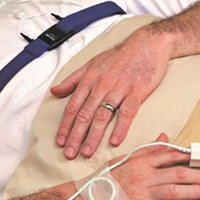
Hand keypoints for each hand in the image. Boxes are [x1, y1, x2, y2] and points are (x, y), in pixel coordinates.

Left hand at [52, 27, 171, 158]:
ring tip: (86, 152)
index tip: (60, 141)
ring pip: (103, 116)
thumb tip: (54, 91)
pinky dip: (120, 127)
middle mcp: (101, 86)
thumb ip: (72, 80)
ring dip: (93, 136)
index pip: (73, 107)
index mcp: (89, 80)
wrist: (145, 44)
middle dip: (75, 136)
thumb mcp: (91, 64)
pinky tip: (115, 141)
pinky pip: (127, 112)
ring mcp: (119, 89)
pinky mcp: (137, 92)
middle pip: (85, 114)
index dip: (65, 125)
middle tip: (69, 154)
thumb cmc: (117, 56)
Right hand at [105, 134, 199, 199]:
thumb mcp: (123, 160)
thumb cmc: (104, 180)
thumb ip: (146, 150)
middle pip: (177, 173)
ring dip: (194, 191)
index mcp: (138, 161)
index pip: (168, 155)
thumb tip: (164, 137)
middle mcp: (142, 176)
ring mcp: (141, 193)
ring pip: (173, 190)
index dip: (189, 155)